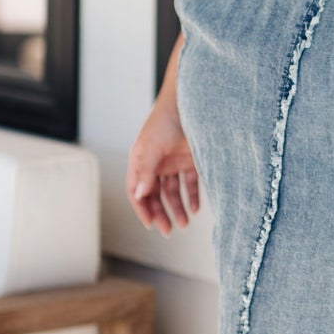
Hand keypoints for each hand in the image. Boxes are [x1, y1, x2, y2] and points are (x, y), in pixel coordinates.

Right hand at [126, 98, 200, 235]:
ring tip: (184, 223)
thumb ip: (146, 172)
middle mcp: (156, 164)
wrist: (191, 103)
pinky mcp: (191, 161)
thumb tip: (140, 195)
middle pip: (155, 196)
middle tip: (169, 230)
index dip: (142, 209)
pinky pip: (190, 184)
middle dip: (161, 213)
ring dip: (177, 208)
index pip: (137, 192)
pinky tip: (196, 209)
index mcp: (140, 162)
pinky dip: (192, 197)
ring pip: (173, 192)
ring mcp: (173, 163)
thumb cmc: (165, 121)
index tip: (151, 225)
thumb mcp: (151, 148)